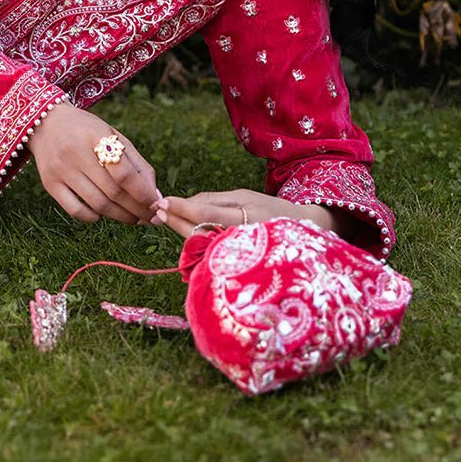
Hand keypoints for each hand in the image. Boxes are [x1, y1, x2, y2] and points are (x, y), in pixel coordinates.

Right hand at [28, 101, 161, 224]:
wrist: (46, 123)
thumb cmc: (87, 131)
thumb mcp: (113, 136)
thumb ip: (136, 163)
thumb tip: (155, 196)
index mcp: (96, 136)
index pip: (123, 172)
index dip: (143, 193)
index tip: (156, 204)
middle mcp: (76, 153)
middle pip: (113, 192)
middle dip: (137, 209)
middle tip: (151, 218)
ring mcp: (60, 170)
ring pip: (97, 204)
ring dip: (120, 217)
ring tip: (134, 219)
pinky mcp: (49, 184)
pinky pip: (75, 210)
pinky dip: (93, 218)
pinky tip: (102, 215)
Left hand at [152, 188, 340, 239]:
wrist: (303, 234)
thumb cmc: (271, 210)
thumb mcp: (245, 197)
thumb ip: (215, 201)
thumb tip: (187, 204)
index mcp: (244, 217)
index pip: (206, 214)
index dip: (182, 209)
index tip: (162, 203)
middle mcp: (240, 238)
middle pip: (199, 231)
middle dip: (176, 221)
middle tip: (157, 211)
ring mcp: (238, 254)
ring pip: (202, 242)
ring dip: (182, 230)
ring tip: (166, 218)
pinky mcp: (237, 264)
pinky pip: (211, 251)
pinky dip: (195, 241)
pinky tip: (185, 231)